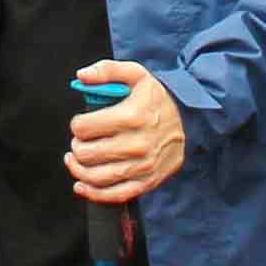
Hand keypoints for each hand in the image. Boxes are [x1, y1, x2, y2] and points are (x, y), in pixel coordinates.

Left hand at [65, 61, 183, 203]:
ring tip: (75, 160)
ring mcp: (142, 166)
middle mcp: (136, 144)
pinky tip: (81, 185)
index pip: (84, 127)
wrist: (190, 120)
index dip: (76, 125)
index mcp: (131, 116)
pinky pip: (114, 195)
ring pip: (96, 177)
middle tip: (80, 141)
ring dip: (78, 169)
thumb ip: (106, 70)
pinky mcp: (147, 181)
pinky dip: (93, 193)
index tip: (80, 123)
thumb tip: (81, 76)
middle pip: (87, 154)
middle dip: (76, 146)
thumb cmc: (157, 98)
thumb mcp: (136, 74)